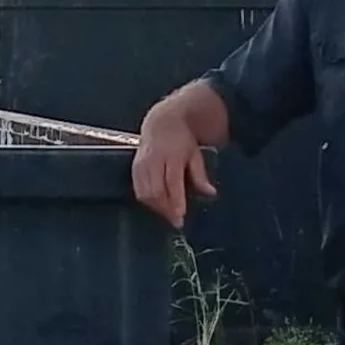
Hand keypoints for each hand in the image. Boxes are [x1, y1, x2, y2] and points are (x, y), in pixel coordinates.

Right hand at [131, 108, 214, 226]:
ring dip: (157, 208)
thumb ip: (200, 176)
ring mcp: (142, 164)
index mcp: (173, 154)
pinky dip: (148, 201)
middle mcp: (154, 159)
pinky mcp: (134, 168)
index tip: (180, 215)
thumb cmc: (181, 140)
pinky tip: (158, 206)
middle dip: (166, 209)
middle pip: (156, 190)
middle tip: (177, 221)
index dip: (176, 199)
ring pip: (145, 193)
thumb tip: (211, 193)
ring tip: (168, 215)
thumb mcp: (195, 154)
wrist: (161, 123)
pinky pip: (138, 190)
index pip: (172, 181)